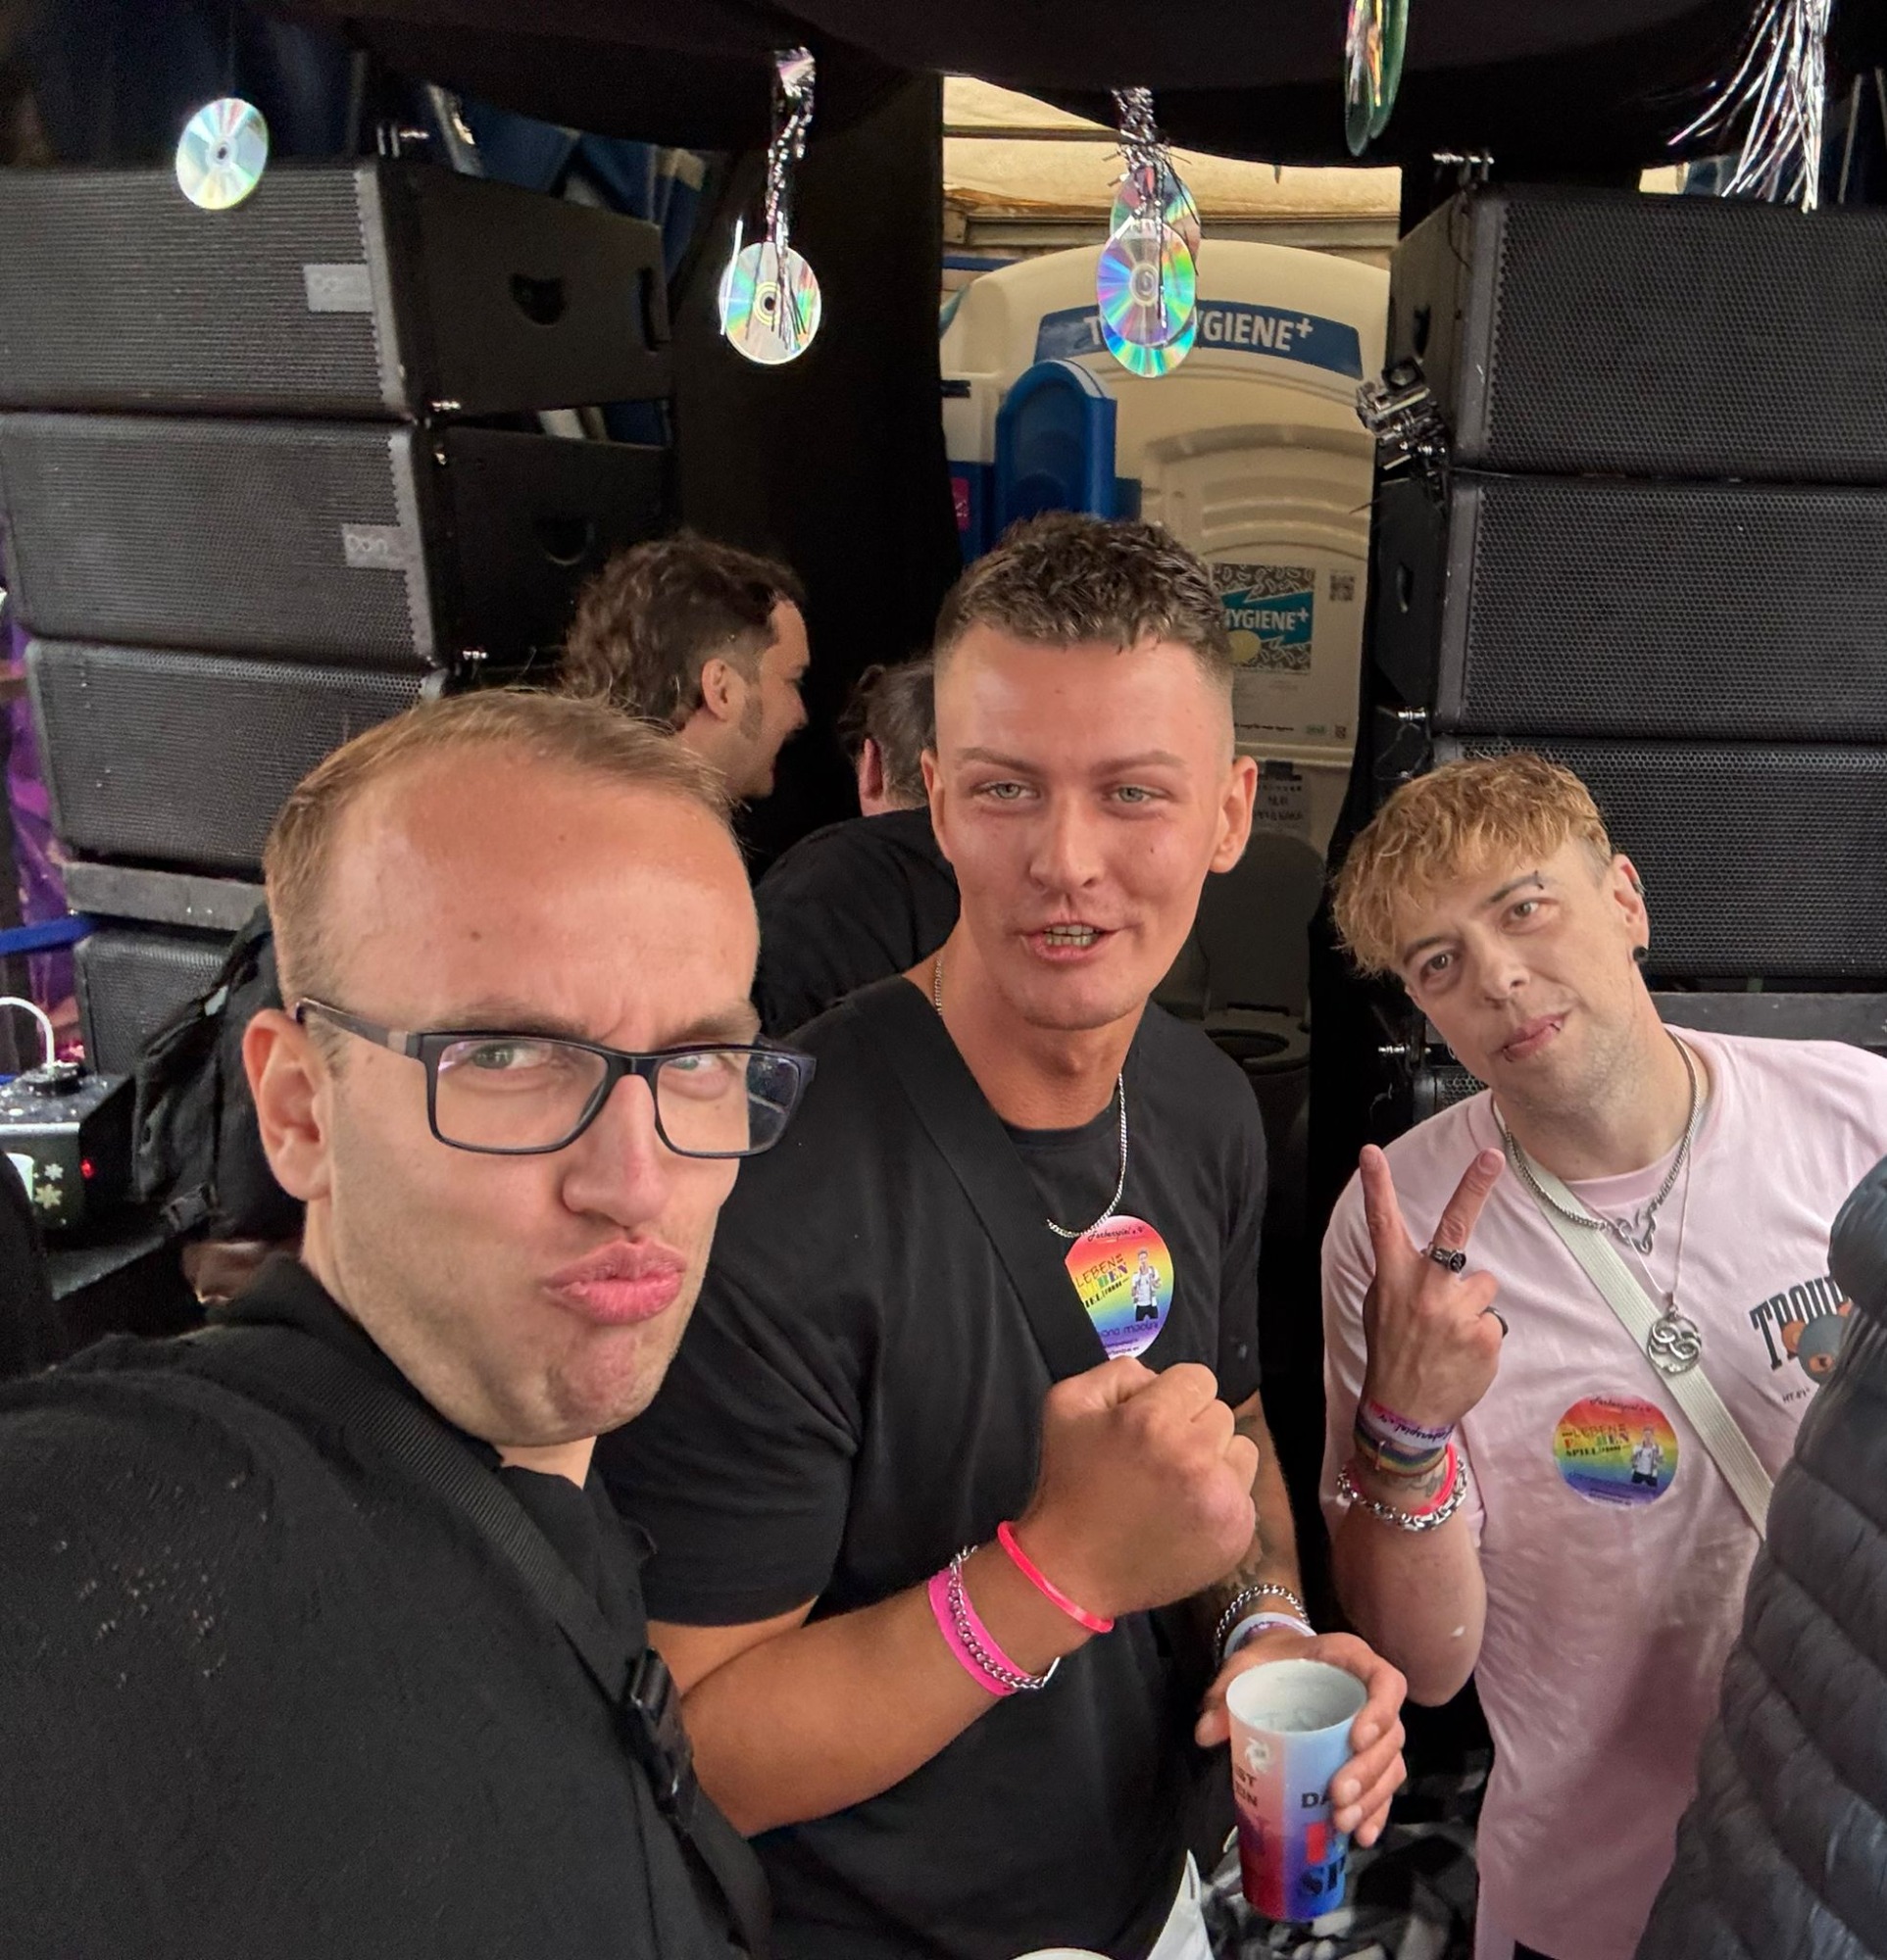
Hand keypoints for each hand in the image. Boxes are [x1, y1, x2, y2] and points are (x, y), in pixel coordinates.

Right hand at [1014, 1359, 1258, 1623]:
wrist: (1074, 1570)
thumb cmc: (1068, 1482)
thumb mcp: (1067, 1404)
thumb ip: (1118, 1371)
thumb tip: (1159, 1378)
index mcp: (1154, 1420)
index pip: (1198, 1378)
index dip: (1172, 1396)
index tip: (1149, 1422)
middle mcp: (1196, 1456)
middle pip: (1220, 1413)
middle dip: (1191, 1427)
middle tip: (1156, 1458)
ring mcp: (1221, 1498)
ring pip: (1241, 1450)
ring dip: (1214, 1459)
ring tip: (1176, 1484)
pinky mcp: (1236, 1532)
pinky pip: (1244, 1492)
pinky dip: (1220, 1499)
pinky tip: (1186, 1514)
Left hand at [1195, 1629, 1406, 1846]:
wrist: (1278, 1662)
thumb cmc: (1269, 1660)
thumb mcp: (1246, 1666)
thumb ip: (1226, 1693)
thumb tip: (1204, 1733)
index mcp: (1351, 1661)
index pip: (1386, 1682)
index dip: (1381, 1711)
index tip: (1356, 1740)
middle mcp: (1371, 1694)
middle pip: (1392, 1735)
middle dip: (1369, 1771)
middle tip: (1339, 1797)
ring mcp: (1375, 1728)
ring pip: (1391, 1765)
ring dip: (1373, 1797)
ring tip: (1343, 1822)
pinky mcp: (1368, 1756)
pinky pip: (1384, 1785)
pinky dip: (1376, 1811)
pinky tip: (1361, 1835)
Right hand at [1357, 1144, 1505, 1431]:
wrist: (1405, 1411)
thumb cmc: (1392, 1352)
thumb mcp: (1380, 1307)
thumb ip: (1400, 1276)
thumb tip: (1424, 1255)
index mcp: (1393, 1277)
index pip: (1382, 1223)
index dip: (1376, 1185)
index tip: (1370, 1151)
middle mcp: (1425, 1288)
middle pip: (1454, 1228)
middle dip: (1474, 1186)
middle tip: (1492, 1156)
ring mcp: (1457, 1311)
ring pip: (1483, 1287)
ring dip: (1473, 1305)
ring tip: (1451, 1335)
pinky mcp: (1484, 1335)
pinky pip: (1493, 1321)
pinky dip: (1481, 1335)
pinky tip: (1461, 1353)